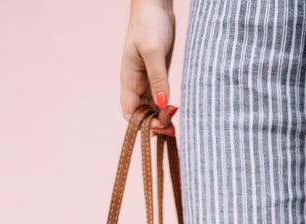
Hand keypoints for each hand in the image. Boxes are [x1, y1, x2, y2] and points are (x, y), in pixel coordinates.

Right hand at [120, 0, 177, 133]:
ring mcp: (147, 80)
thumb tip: (161, 105)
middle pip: (141, 114)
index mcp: (128, 79)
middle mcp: (135, 83)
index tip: (161, 125)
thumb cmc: (150, 23)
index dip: (143, 124)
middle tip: (172, 129)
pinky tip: (176, 111)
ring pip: (152, 108)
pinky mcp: (158, 76)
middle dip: (154, 124)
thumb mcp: (154, 51)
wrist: (156, 4)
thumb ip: (158, 79)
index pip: (130, 112)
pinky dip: (167, 108)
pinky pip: (160, 98)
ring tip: (176, 126)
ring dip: (162, 119)